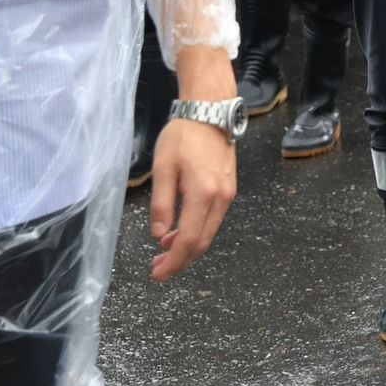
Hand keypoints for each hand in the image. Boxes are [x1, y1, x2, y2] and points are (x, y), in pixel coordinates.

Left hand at [151, 45, 236, 281]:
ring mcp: (228, 194)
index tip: (157, 273)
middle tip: (158, 267)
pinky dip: (197, 231)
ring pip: (209, 232)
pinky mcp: (229, 188)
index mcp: (203, 194)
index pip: (188, 239)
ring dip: (188, 246)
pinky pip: (213, 219)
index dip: (173, 261)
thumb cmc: (183, 136)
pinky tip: (180, 229)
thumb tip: (159, 235)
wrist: (211, 112)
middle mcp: (221, 198)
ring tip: (163, 250)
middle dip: (180, 259)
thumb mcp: (163, 169)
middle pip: (202, 241)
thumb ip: (161, 205)